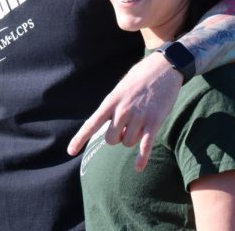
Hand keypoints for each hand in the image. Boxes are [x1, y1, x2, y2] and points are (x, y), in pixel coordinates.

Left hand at [67, 52, 181, 170]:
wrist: (163, 67)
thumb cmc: (140, 78)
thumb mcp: (120, 89)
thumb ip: (113, 107)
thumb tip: (112, 128)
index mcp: (111, 101)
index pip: (91, 123)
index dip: (80, 139)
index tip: (70, 151)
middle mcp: (122, 110)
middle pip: (111, 139)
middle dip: (117, 137)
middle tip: (125, 127)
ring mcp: (139, 116)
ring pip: (128, 142)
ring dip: (132, 138)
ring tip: (140, 123)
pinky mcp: (155, 121)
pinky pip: (145, 145)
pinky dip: (142, 158)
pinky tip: (138, 168)